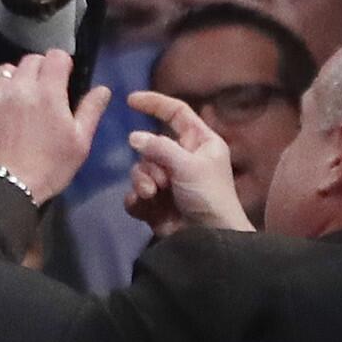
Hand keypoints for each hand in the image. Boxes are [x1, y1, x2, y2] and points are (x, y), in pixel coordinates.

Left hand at [0, 50, 110, 202]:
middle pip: (29, 60)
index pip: (55, 56)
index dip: (61, 63)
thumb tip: (103, 89)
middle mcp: (18, 86)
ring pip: (3, 72)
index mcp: (48, 92)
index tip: (63, 76)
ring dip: (12, 80)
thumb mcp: (79, 143)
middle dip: (39, 69)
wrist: (4, 189)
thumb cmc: (49, 168)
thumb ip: (90, 111)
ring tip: (16, 99)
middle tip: (42, 89)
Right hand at [124, 91, 254, 233]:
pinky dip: (136, 198)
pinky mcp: (156, 203)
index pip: (177, 112)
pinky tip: (142, 204)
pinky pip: (135, 193)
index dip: (155, 103)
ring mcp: (168, 182)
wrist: (211, 241)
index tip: (130, 100)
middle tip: (160, 180)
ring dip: (143, 181)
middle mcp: (182, 158)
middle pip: (151, 145)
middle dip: (149, 162)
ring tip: (152, 195)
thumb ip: (159, 148)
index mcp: (200, 143)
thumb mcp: (188, 166)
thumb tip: (133, 137)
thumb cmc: (209, 196)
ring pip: (140, 169)